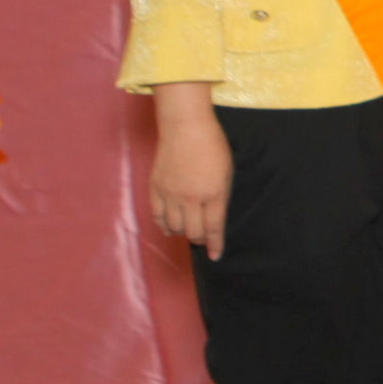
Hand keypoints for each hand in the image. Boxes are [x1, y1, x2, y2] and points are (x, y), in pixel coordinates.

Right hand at [147, 86, 232, 259]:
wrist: (186, 127)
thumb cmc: (213, 146)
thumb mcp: (227, 172)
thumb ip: (221, 196)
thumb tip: (214, 218)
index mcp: (213, 193)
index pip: (213, 228)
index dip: (214, 245)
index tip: (215, 256)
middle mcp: (191, 198)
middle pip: (193, 231)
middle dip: (199, 238)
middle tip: (202, 239)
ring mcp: (171, 194)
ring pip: (174, 227)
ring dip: (183, 231)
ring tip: (188, 229)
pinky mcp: (156, 188)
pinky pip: (158, 216)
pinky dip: (164, 225)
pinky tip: (170, 226)